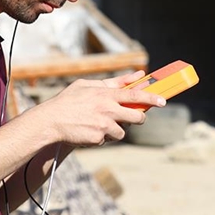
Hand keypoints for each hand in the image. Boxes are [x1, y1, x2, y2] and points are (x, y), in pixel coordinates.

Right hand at [30, 71, 165, 146]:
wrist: (51, 121)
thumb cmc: (69, 101)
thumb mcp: (88, 85)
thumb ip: (112, 81)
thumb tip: (135, 75)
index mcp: (106, 94)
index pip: (135, 95)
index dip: (151, 98)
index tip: (163, 101)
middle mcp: (108, 109)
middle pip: (136, 117)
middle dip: (138, 118)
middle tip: (134, 117)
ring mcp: (104, 125)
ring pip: (122, 131)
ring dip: (115, 129)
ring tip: (99, 124)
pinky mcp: (98, 139)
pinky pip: (107, 140)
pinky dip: (102, 137)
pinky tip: (89, 131)